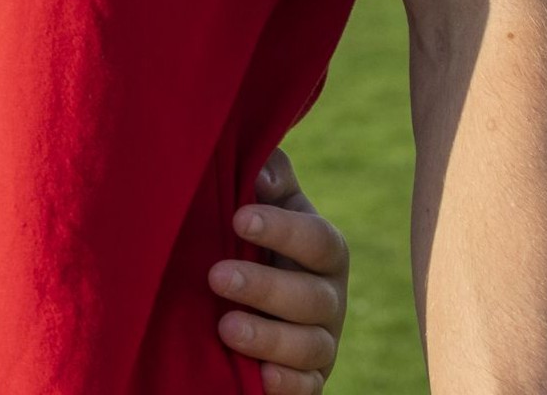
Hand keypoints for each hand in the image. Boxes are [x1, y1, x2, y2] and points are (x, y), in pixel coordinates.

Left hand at [211, 148, 348, 393]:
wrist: (245, 289)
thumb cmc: (250, 231)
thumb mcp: (261, 198)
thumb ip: (267, 174)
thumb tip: (263, 179)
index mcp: (324, 249)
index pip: (318, 240)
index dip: (282, 230)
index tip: (238, 217)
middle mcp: (330, 298)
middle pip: (312, 298)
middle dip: (264, 288)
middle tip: (216, 276)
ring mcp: (322, 342)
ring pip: (311, 347)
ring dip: (268, 339)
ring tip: (225, 326)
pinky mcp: (309, 379)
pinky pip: (309, 389)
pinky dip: (287, 385)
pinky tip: (260, 377)